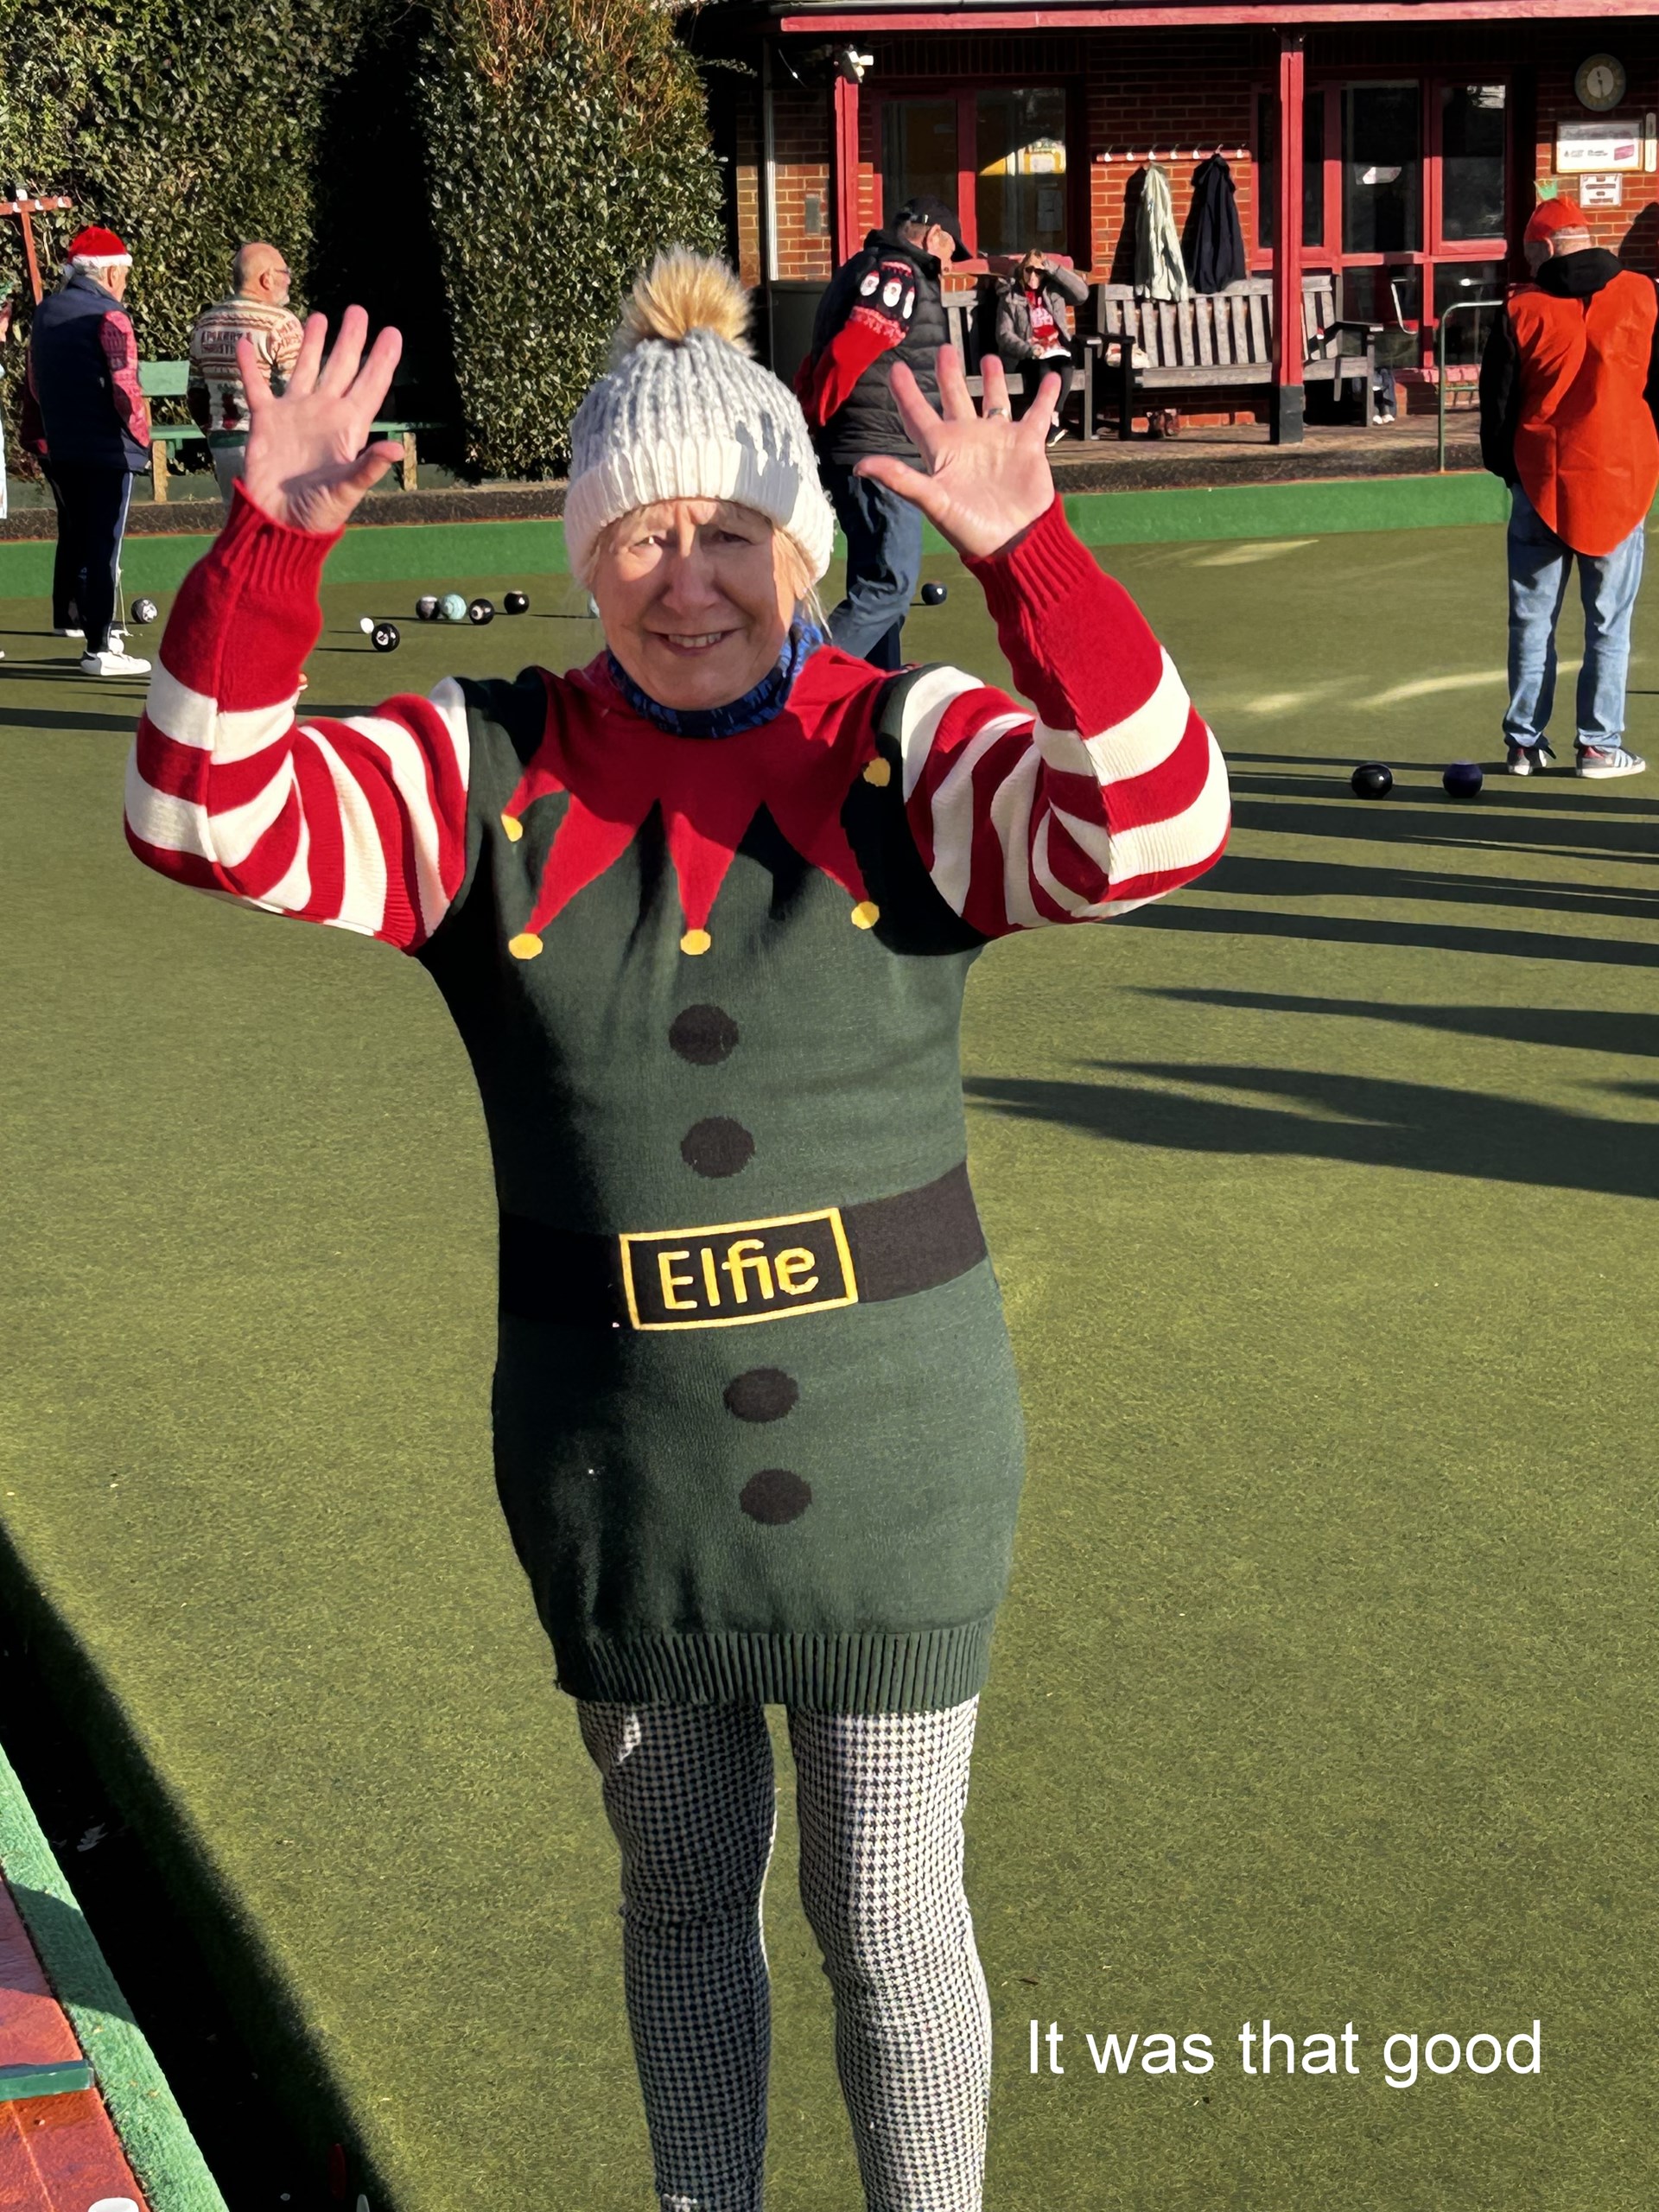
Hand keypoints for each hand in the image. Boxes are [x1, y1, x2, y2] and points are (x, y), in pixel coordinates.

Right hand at [239, 305, 403, 534]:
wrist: (277, 522)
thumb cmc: (317, 513)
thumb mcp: (346, 491)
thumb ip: (368, 467)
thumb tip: (396, 448)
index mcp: (347, 428)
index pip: (370, 386)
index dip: (382, 360)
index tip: (393, 332)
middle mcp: (323, 415)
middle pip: (341, 368)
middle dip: (350, 340)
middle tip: (358, 311)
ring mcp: (295, 415)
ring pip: (305, 369)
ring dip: (311, 344)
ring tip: (319, 317)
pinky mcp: (266, 422)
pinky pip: (257, 387)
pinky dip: (250, 366)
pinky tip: (246, 342)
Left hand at [854, 348, 1056, 561]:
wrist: (1016, 541)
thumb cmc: (971, 528)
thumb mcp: (933, 501)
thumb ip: (900, 479)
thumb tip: (860, 466)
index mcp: (943, 450)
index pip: (918, 415)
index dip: (906, 393)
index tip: (897, 369)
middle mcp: (969, 440)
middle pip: (955, 398)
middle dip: (949, 374)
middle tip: (944, 349)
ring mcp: (998, 440)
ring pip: (993, 400)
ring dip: (992, 380)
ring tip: (990, 359)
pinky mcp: (1027, 444)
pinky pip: (1037, 414)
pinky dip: (1046, 396)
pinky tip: (1054, 378)